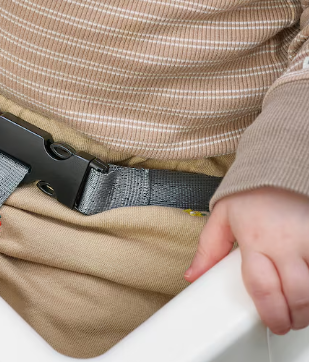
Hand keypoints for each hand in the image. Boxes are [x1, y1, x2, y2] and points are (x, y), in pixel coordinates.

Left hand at [185, 188, 308, 334]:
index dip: (269, 313)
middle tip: (287, 320)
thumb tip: (192, 275)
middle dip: (292, 316)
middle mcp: (285, 241)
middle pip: (295, 295)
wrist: (280, 167)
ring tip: (300, 309)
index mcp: (255, 238)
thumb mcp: (222, 216)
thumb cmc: (252, 193)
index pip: (262, 288)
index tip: (272, 323)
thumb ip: (208, 248)